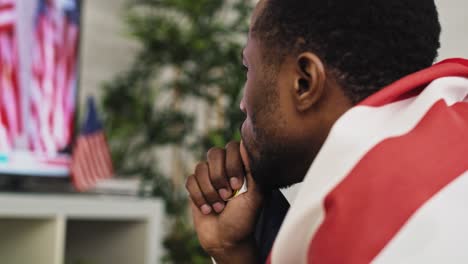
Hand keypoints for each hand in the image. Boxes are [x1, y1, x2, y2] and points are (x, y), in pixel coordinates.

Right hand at [186, 141, 262, 262]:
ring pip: (200, 167)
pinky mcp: (195, 186)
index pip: (233, 147)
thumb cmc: (243, 219)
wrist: (225, 240)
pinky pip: (190, 180)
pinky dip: (198, 197)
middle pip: (214, 153)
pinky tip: (207, 209)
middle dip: (219, 177)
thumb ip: (253, 170)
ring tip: (219, 206)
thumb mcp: (255, 196)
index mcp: (241, 166)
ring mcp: (209, 176)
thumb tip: (247, 145)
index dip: (232, 164)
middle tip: (227, 197)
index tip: (238, 186)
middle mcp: (225, 167)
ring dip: (209, 191)